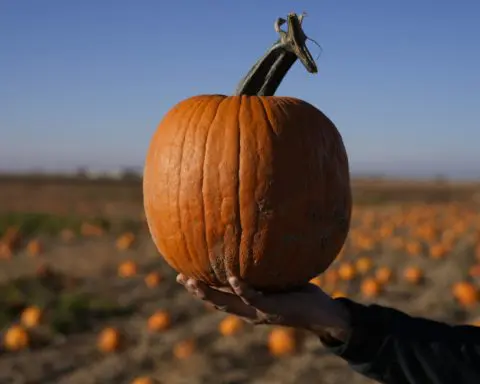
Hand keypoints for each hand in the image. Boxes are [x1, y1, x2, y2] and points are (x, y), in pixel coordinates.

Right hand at [176, 274, 351, 341]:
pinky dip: (241, 289)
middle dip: (197, 291)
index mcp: (249, 304)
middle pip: (216, 302)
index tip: (184, 274)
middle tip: (180, 277)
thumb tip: (261, 241)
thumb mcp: (280, 280)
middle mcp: (249, 311)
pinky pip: (252, 298)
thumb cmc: (302, 295)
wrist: (323, 316)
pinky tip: (232, 278)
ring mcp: (259, 312)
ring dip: (209, 294)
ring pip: (227, 304)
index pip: (221, 296)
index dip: (202, 288)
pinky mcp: (272, 310)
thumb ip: (267, 268)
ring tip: (192, 281)